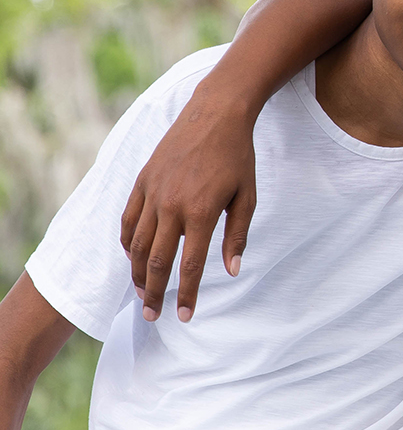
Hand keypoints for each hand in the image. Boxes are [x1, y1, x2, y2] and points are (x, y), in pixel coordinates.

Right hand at [119, 82, 257, 322]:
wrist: (215, 113)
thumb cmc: (237, 156)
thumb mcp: (247, 197)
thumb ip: (237, 236)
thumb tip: (232, 271)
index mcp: (202, 212)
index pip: (191, 265)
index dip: (187, 294)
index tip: (185, 316)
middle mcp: (172, 205)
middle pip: (156, 260)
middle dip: (152, 292)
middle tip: (151, 316)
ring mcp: (153, 192)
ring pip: (136, 243)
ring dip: (136, 272)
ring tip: (140, 291)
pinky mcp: (142, 181)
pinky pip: (128, 219)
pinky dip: (127, 241)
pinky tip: (131, 256)